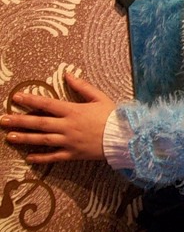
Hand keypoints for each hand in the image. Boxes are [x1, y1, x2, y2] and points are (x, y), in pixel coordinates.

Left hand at [1, 73, 115, 162]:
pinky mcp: (73, 154)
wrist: (123, 137)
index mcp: (73, 110)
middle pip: (39, 123)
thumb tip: (67, 74)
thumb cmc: (112, 115)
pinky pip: (54, 157)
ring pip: (42, 140)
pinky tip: (28, 157)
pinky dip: (40, 157)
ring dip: (25, 138)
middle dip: (20, 120)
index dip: (30, 100)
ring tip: (9, 136)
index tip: (16, 98)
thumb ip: (82, 86)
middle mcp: (67, 126)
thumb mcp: (99, 97)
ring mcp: (69, 142)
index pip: (47, 104)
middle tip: (3, 119)